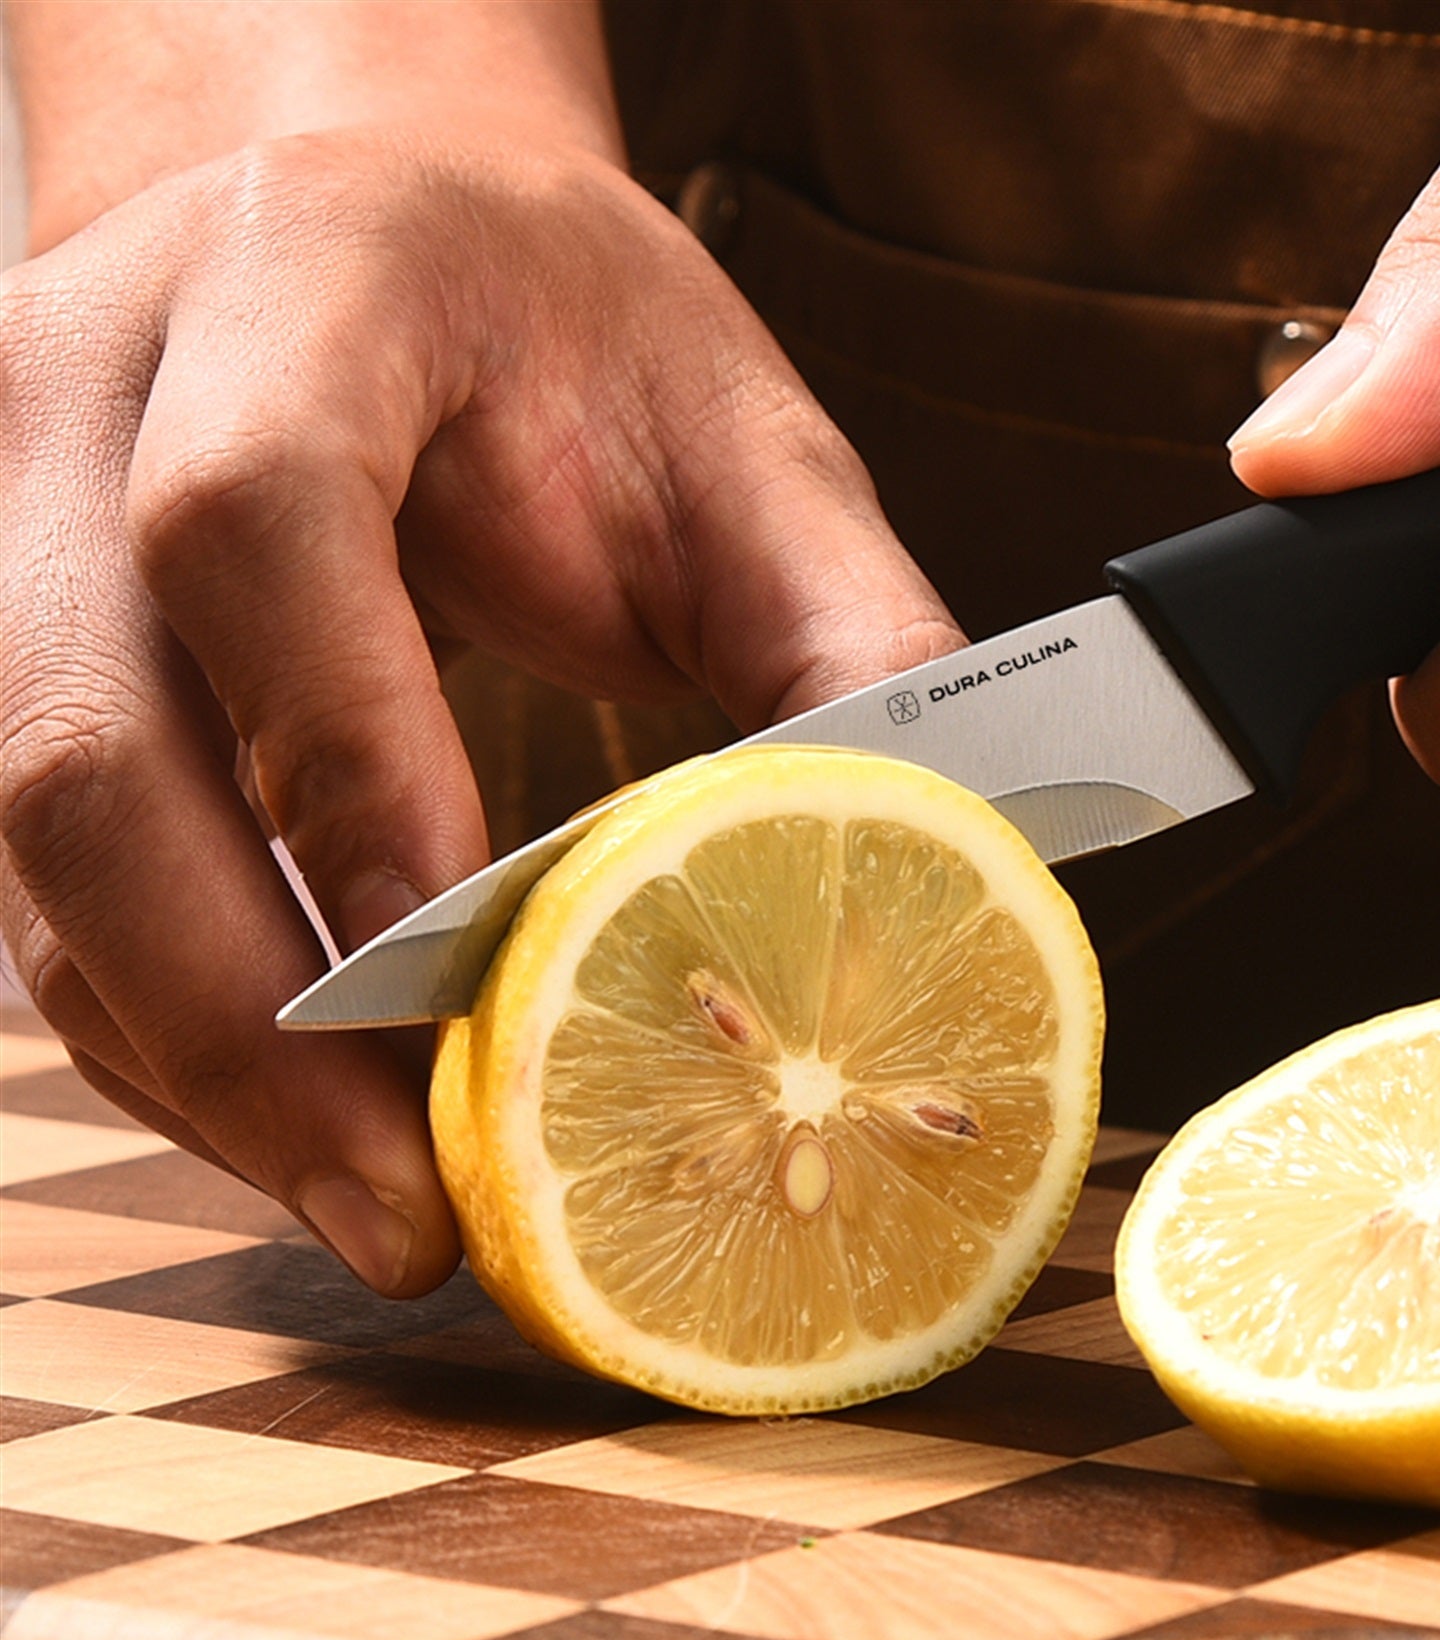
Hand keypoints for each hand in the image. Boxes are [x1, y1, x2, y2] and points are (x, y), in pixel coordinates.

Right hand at [0, 128, 960, 1291]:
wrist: (385, 231)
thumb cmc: (574, 338)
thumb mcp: (746, 449)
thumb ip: (850, 639)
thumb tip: (954, 862)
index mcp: (303, 286)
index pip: (252, 520)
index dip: (347, 762)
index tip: (462, 982)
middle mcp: (88, 393)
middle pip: (82, 743)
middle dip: (245, 1024)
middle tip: (413, 1215)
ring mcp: (5, 529)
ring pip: (33, 855)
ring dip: (199, 1071)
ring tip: (372, 1217)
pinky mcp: (8, 654)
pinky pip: (38, 891)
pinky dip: (166, 1037)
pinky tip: (298, 1133)